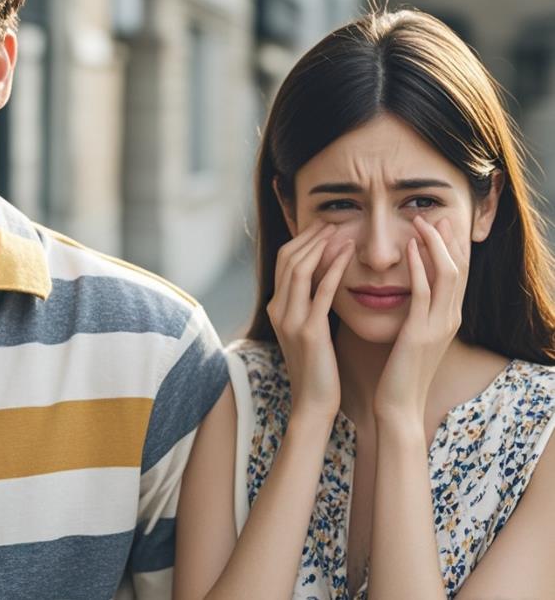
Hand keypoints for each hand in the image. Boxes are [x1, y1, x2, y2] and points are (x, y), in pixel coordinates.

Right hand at [267, 221, 353, 420]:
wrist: (314, 403)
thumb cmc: (318, 368)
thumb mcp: (306, 330)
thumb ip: (308, 304)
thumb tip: (323, 279)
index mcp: (276, 308)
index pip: (284, 261)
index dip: (302, 240)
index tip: (323, 227)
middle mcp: (278, 310)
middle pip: (289, 259)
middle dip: (310, 237)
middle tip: (332, 221)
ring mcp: (290, 320)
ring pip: (300, 270)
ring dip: (320, 246)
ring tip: (340, 231)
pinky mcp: (309, 332)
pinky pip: (320, 292)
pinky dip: (333, 268)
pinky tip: (348, 255)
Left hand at [373, 217, 469, 422]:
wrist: (398, 405)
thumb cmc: (400, 372)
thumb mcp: (413, 337)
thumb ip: (417, 315)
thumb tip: (411, 295)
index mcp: (448, 319)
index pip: (456, 275)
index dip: (451, 248)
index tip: (441, 225)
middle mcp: (449, 319)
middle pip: (458, 269)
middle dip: (447, 241)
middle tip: (436, 215)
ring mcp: (439, 326)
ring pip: (446, 275)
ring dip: (434, 246)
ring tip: (422, 223)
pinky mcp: (420, 333)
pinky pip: (424, 293)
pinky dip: (420, 268)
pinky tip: (411, 250)